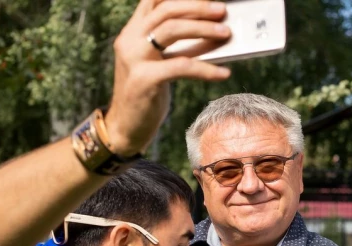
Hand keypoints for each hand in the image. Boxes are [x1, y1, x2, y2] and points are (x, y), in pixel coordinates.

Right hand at [104, 0, 231, 154]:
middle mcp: (129, 40)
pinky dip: (205, 68)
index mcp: (132, 32)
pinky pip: (181, 67)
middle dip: (197, 7)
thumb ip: (179, 47)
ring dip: (203, 29)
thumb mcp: (161, 64)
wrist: (125, 128)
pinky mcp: (143, 80)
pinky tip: (222, 73)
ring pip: (171, 30)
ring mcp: (134, 59)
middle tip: (222, 11)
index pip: (153, 1)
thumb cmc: (147, 94)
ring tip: (226, 34)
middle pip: (166, 10)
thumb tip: (215, 34)